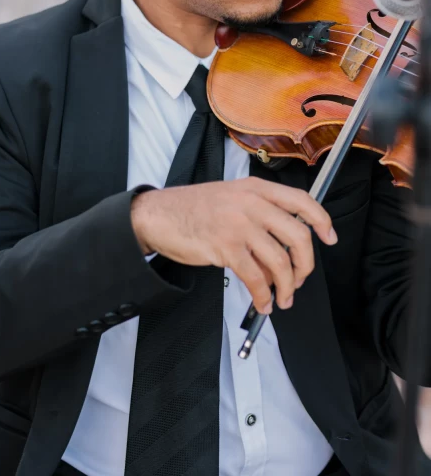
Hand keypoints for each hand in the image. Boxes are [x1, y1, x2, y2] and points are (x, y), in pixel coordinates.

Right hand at [131, 178, 336, 313]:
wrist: (160, 215)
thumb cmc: (194, 208)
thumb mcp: (232, 197)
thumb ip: (260, 213)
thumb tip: (286, 250)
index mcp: (256, 188)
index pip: (302, 201)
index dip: (321, 221)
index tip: (329, 238)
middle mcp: (252, 203)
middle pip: (298, 236)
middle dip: (305, 266)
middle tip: (299, 280)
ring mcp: (239, 224)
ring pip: (280, 261)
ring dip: (286, 287)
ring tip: (282, 298)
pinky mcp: (225, 247)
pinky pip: (255, 278)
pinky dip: (262, 296)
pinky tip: (262, 302)